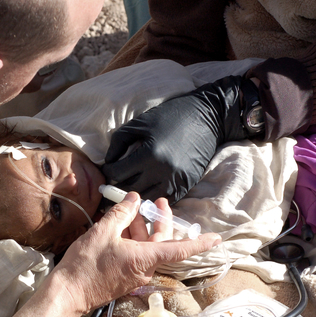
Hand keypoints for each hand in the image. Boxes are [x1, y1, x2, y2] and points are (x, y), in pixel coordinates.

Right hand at [54, 192, 220, 313]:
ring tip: (131, 209)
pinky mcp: (124, 276)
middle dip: (160, 221)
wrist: (68, 293)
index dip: (198, 242)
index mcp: (145, 258)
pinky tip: (120, 225)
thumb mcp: (103, 232)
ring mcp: (134, 274)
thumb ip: (121, 214)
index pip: (179, 249)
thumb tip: (134, 200)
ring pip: (145, 247)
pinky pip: (135, 254)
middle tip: (157, 202)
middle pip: (160, 242)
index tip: (216, 239)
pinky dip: (131, 238)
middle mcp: (144, 268)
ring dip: (141, 228)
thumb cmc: (86, 264)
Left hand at [102, 75, 248, 203]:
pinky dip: (152, 196)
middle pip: (129, 190)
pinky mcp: (186, 186)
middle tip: (112, 183)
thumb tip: (108, 162)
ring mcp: (175, 181)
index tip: (108, 169)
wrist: (208, 118)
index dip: (108, 172)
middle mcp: (162, 172)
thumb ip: (119, 143)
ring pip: (146, 199)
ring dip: (135, 195)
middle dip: (117, 186)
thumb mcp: (139, 123)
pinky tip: (147, 189)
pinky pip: (163, 199)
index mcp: (148, 155)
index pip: (117, 174)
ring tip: (128, 188)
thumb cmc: (170, 116)